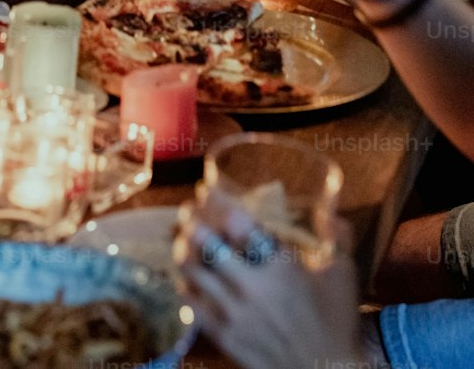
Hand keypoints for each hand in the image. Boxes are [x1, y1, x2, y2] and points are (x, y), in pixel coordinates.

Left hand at [176, 193, 364, 368]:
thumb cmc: (336, 324)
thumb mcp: (343, 275)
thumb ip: (336, 236)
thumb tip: (329, 207)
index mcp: (279, 266)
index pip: (236, 221)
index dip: (216, 200)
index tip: (206, 189)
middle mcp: (252, 286)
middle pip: (204, 243)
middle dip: (191, 222)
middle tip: (188, 213)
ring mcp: (235, 314)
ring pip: (192, 272)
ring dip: (185, 251)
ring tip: (184, 241)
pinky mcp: (224, 338)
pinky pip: (191, 305)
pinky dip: (186, 286)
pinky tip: (189, 278)